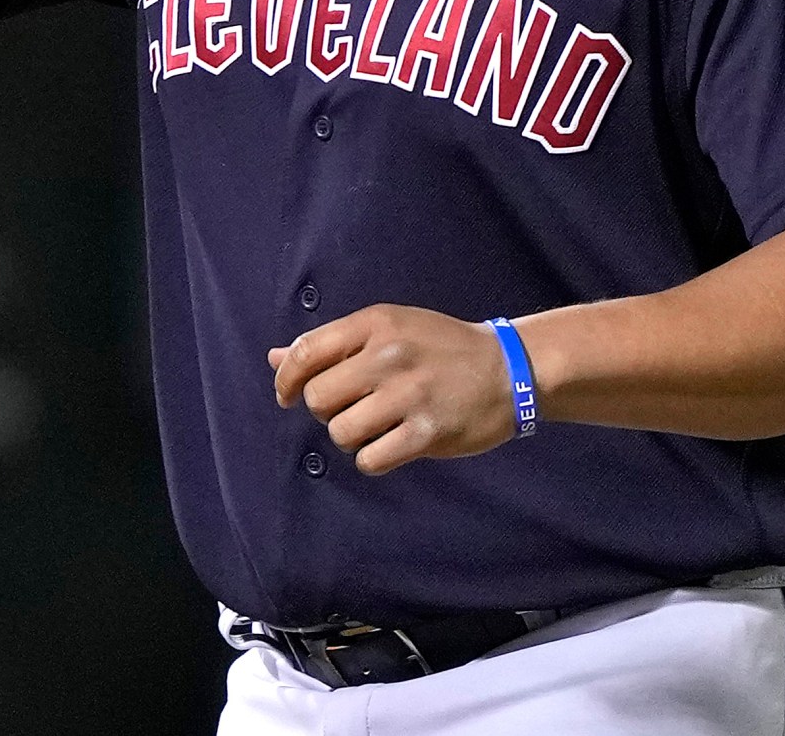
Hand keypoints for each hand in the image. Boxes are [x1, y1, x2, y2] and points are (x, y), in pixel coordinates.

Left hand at [269, 304, 521, 475]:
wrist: (509, 368)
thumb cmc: (441, 347)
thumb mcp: (390, 329)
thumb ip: (332, 345)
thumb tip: (274, 359)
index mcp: (376, 323)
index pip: (306, 352)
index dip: (287, 380)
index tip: (289, 396)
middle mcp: (389, 355)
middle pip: (319, 397)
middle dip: (327, 410)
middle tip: (354, 407)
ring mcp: (409, 394)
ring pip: (340, 432)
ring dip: (352, 436)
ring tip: (378, 425)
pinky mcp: (427, 432)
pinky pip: (370, 460)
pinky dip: (374, 459)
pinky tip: (392, 444)